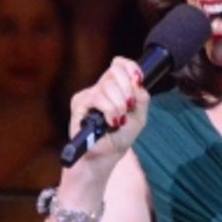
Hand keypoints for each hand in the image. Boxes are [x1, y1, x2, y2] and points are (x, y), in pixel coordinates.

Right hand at [66, 57, 149, 171]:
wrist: (105, 156)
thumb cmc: (119, 138)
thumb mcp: (139, 117)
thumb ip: (142, 98)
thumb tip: (137, 82)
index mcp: (115, 88)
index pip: (119, 64)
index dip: (130, 67)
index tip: (138, 79)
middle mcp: (100, 87)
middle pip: (115, 71)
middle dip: (127, 89)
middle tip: (129, 107)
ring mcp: (89, 94)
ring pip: (107, 85)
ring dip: (119, 105)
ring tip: (118, 121)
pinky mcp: (79, 103)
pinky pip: (97, 97)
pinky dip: (109, 110)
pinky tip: (111, 122)